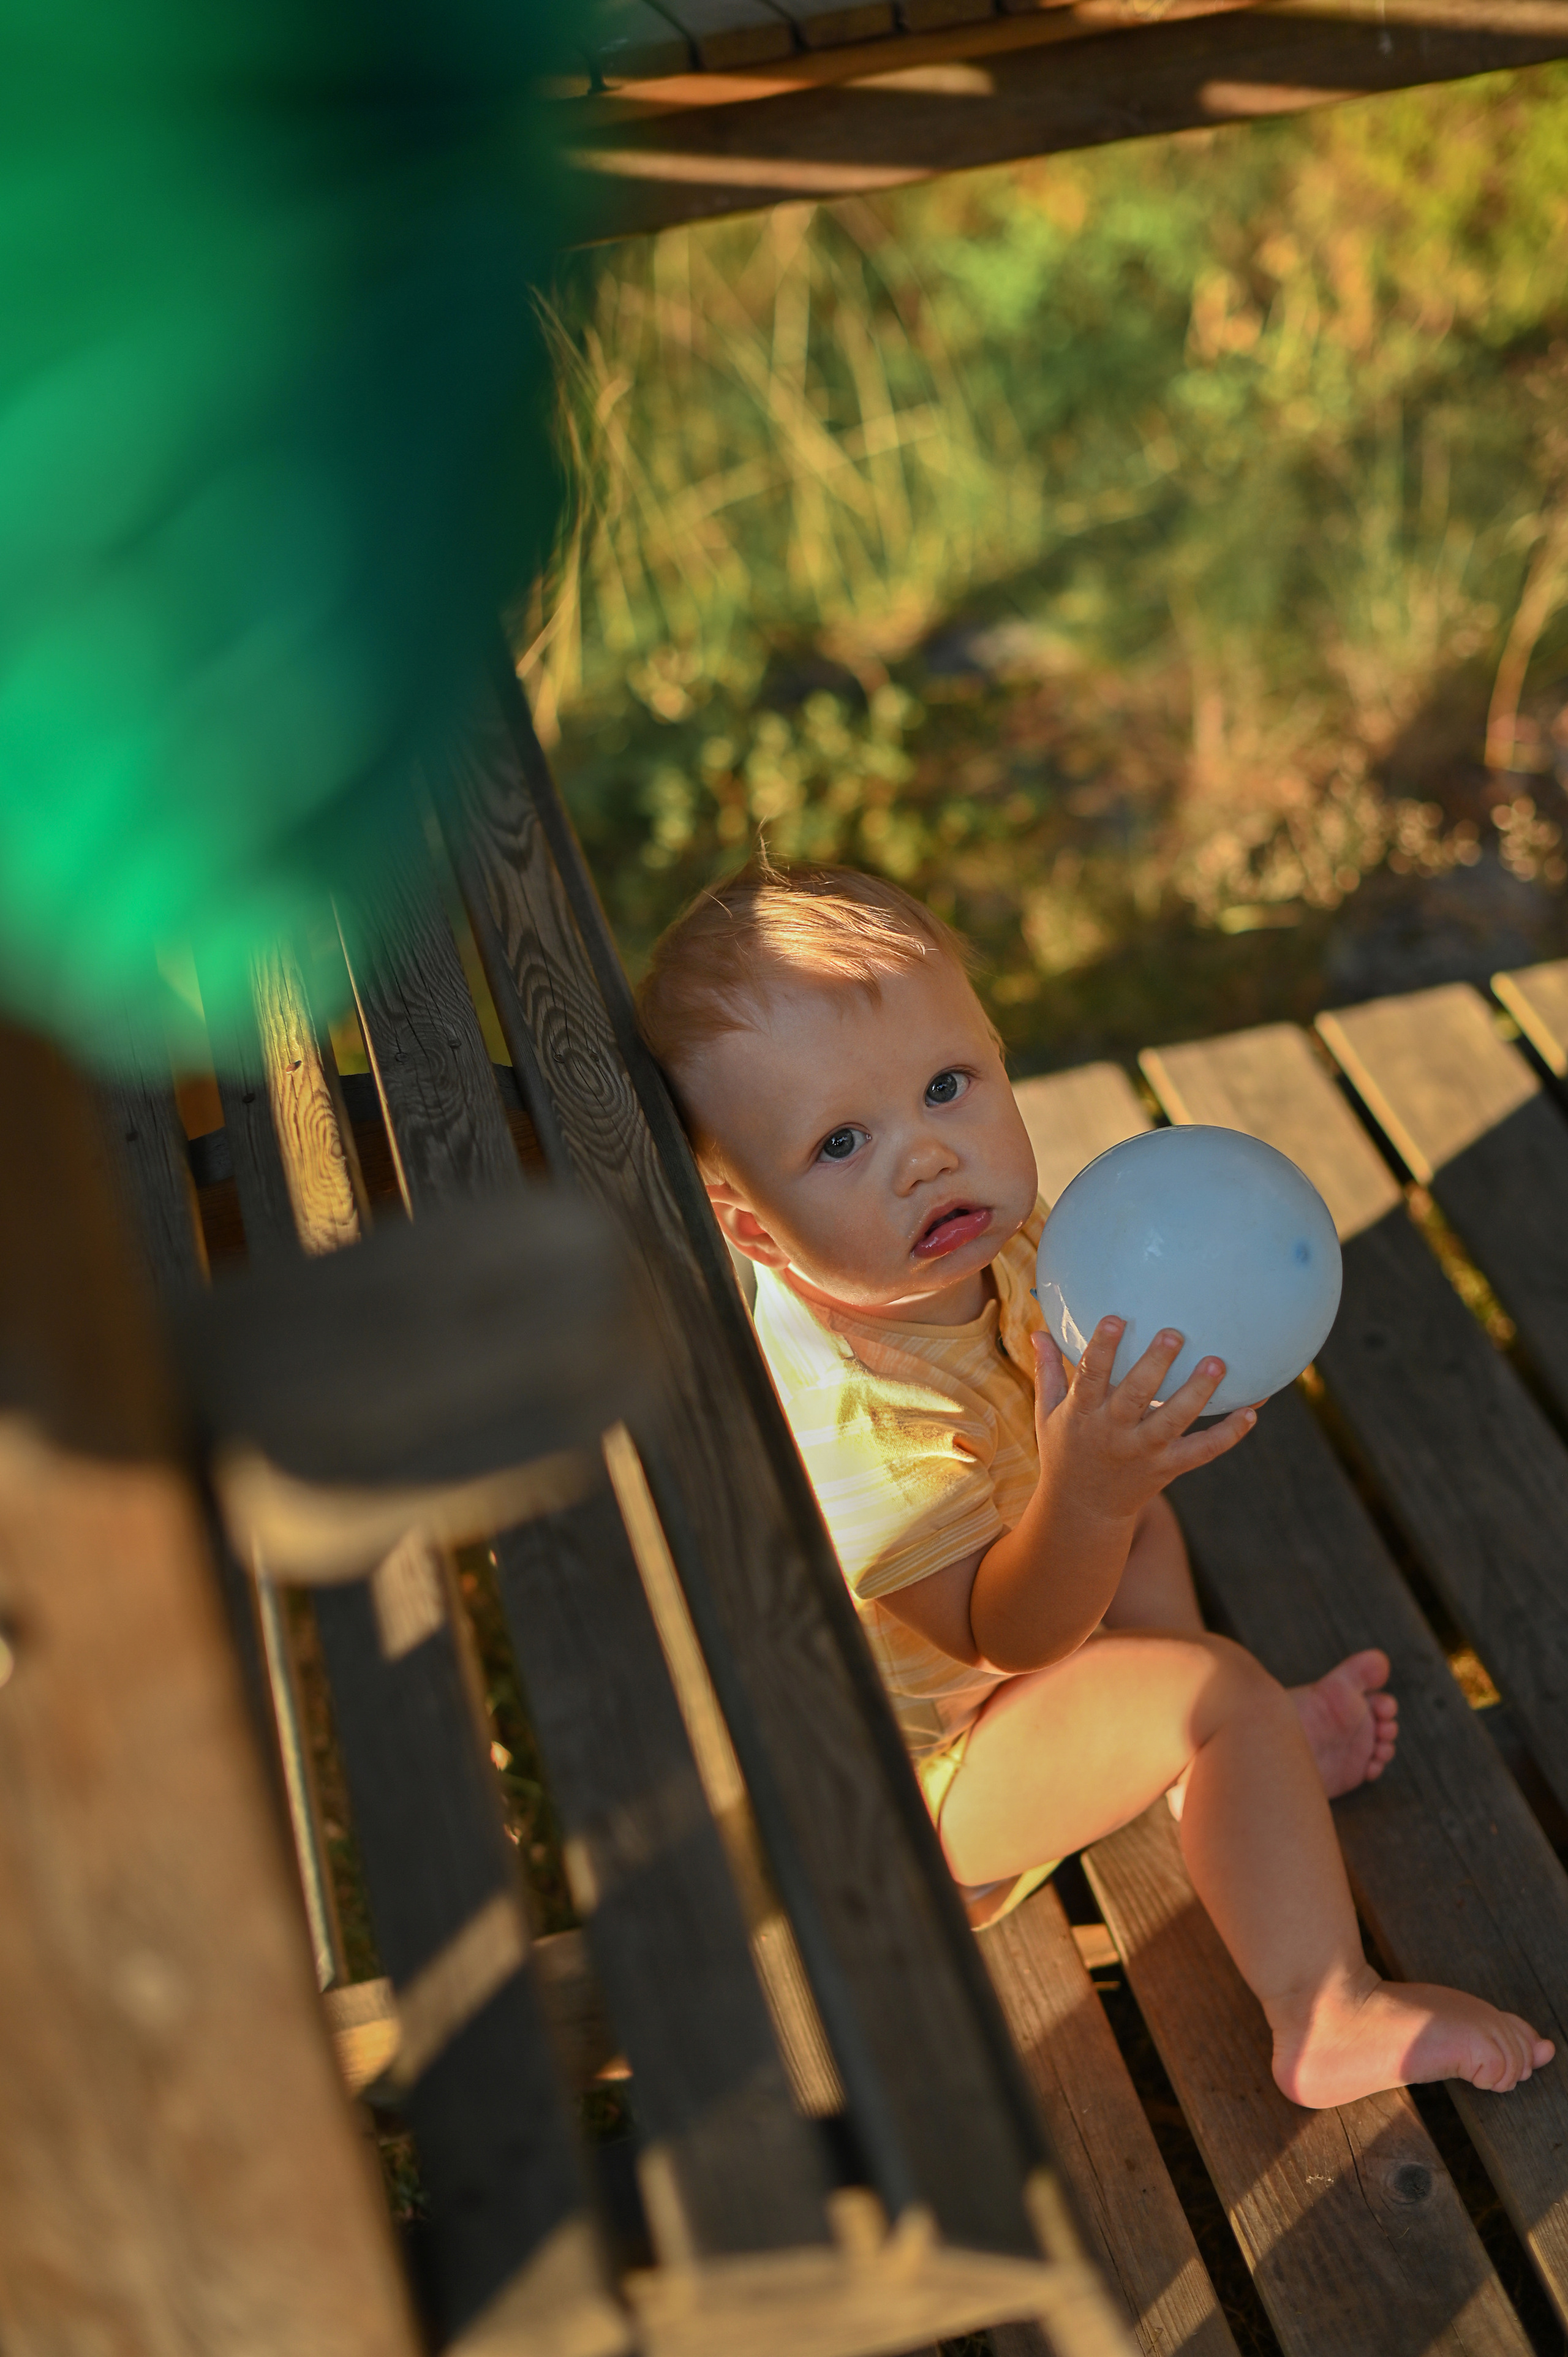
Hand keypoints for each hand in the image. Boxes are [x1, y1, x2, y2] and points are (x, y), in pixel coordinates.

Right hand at [1032, 1317, 1256, 1529]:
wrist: (1082, 1512)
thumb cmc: (1065, 1453)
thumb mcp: (1047, 1414)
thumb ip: (1047, 1372)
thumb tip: (1038, 1331)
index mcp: (1082, 1414)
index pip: (1089, 1376)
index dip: (1102, 1348)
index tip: (1116, 1319)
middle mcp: (1113, 1433)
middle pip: (1135, 1397)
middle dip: (1154, 1365)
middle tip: (1174, 1333)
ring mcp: (1143, 1452)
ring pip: (1173, 1422)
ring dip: (1197, 1393)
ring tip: (1217, 1362)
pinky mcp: (1167, 1468)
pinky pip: (1202, 1452)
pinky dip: (1228, 1435)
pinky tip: (1251, 1411)